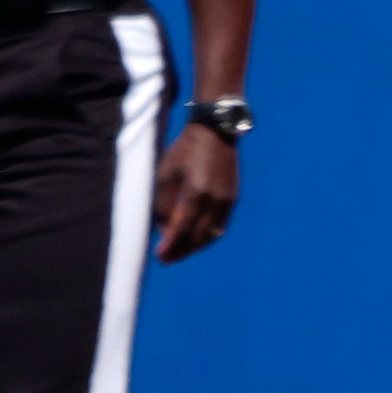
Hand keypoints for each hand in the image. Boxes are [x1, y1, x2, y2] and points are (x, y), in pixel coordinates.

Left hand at [151, 124, 234, 260]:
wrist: (215, 132)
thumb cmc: (184, 151)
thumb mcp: (165, 174)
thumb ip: (163, 205)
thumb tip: (164, 231)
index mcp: (197, 191)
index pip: (183, 228)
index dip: (171, 245)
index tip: (159, 256)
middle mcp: (216, 199)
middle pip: (198, 236)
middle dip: (182, 250)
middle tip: (166, 259)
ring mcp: (227, 200)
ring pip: (211, 234)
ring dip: (194, 246)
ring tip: (178, 252)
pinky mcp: (232, 199)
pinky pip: (219, 225)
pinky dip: (206, 236)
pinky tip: (193, 238)